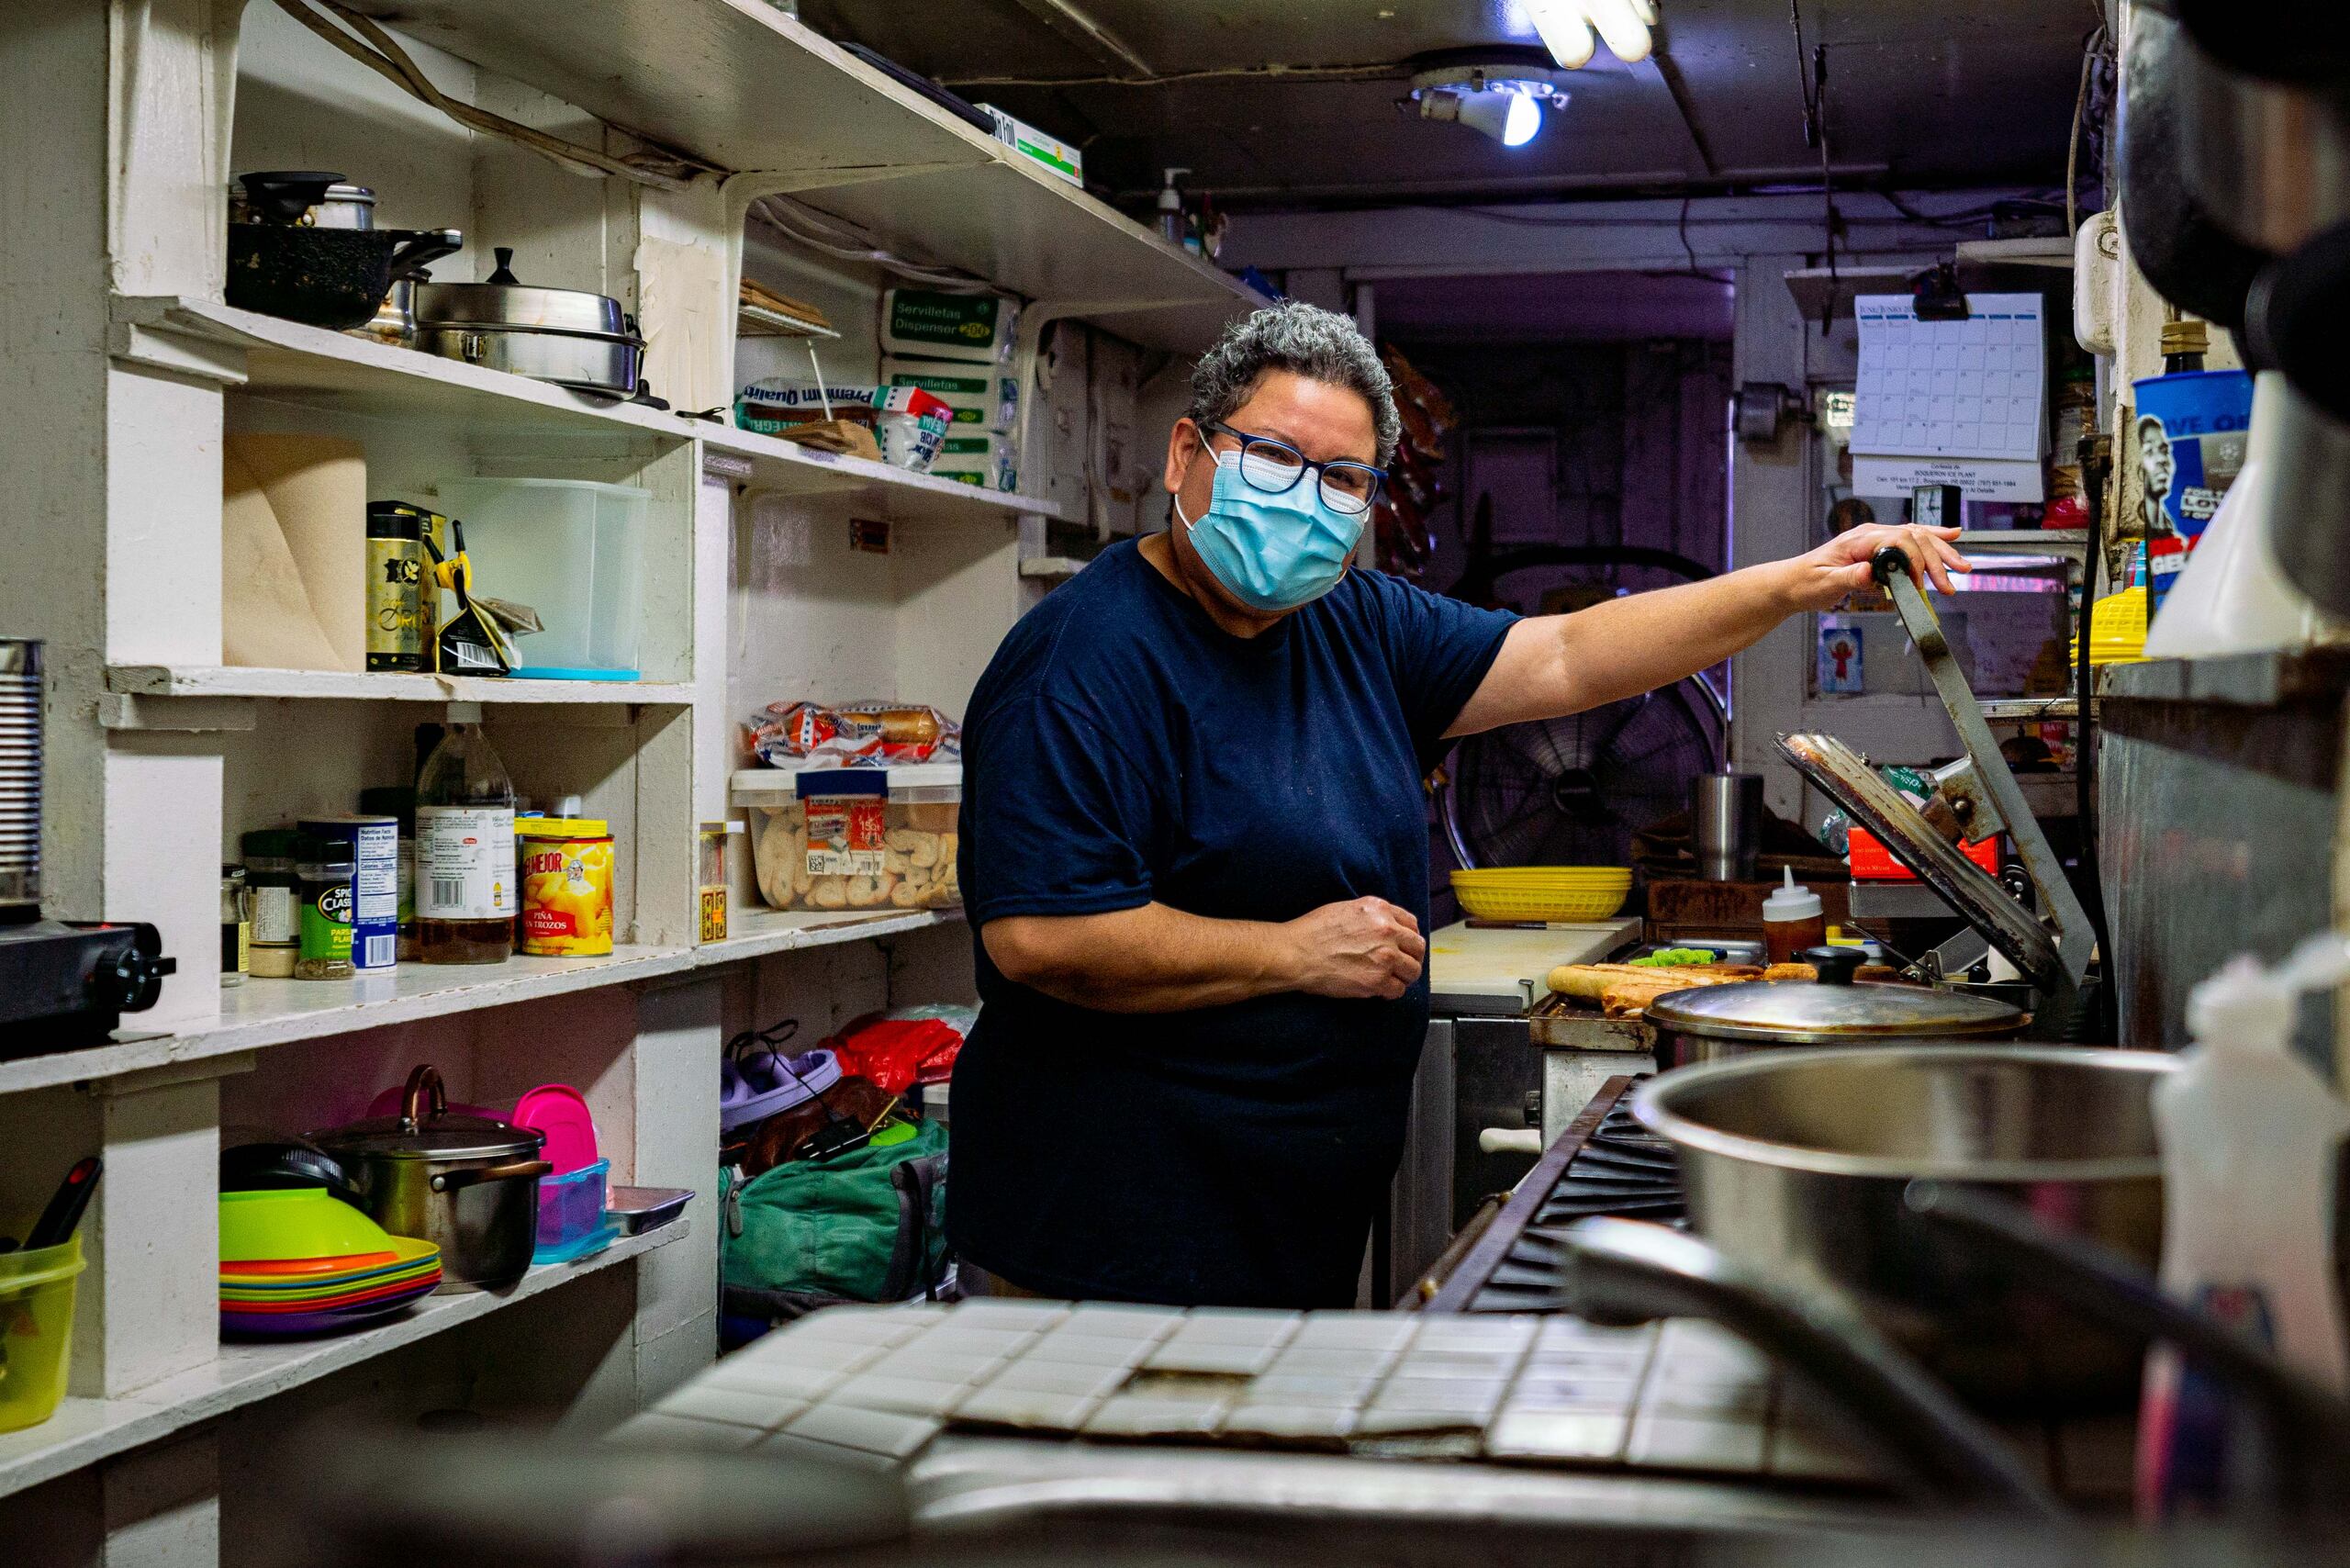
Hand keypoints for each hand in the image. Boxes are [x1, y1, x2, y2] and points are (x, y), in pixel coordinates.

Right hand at [1281, 897, 1425, 999]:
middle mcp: (1387, 931)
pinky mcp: (1377, 980)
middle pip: (1418, 947)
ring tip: (1391, 979)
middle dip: (1411, 957)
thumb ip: (1372, 917)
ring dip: (1404, 976)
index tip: (1404, 946)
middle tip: (1402, 965)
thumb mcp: (1347, 909)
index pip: (1411, 924)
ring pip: (1413, 970)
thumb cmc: (1313, 931)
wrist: (1296, 953)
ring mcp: (1385, 956)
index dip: (1408, 938)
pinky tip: (1379, 990)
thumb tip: (1386, 928)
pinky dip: (1391, 992)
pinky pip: (1399, 990)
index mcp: (1380, 910)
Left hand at [1779, 522, 1969, 610]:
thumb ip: (1849, 577)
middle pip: (1914, 538)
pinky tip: (1952, 537)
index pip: (1899, 540)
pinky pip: (1910, 540)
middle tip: (1951, 583)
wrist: (1792, 582)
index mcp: (1859, 539)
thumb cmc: (1806, 583)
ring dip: (1941, 552)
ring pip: (1917, 537)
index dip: (1915, 561)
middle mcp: (1871, 534)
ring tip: (1962, 567)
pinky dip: (1932, 539)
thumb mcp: (1824, 584)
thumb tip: (1872, 573)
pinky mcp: (1878, 548)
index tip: (1920, 584)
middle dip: (1937, 560)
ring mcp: (1876, 539)